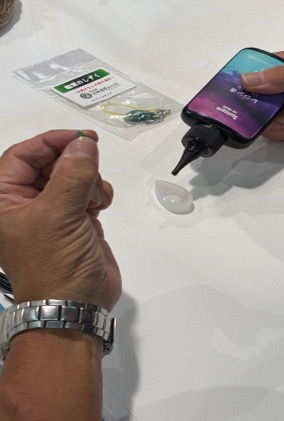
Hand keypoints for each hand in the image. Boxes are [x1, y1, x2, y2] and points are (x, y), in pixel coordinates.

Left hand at [0, 130, 120, 310]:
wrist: (77, 306)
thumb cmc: (55, 263)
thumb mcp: (58, 215)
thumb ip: (73, 174)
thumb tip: (85, 144)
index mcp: (4, 200)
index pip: (23, 155)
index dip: (51, 142)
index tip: (82, 137)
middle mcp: (26, 203)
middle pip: (51, 163)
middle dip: (75, 166)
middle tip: (91, 173)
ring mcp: (53, 212)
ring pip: (74, 176)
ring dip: (90, 182)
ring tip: (95, 202)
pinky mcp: (76, 221)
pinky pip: (88, 192)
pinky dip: (98, 194)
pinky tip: (101, 208)